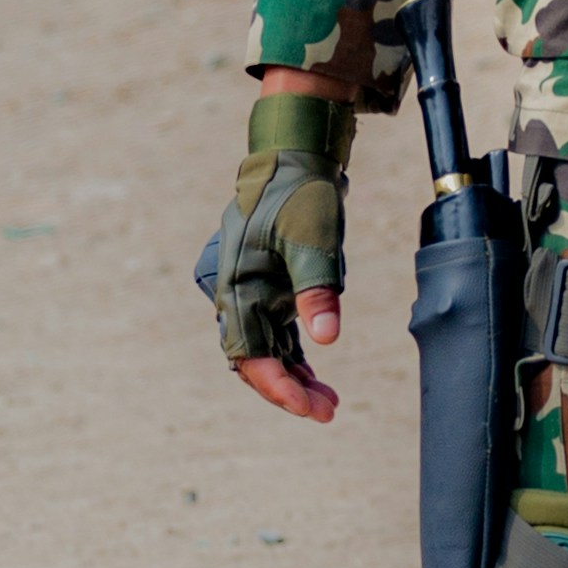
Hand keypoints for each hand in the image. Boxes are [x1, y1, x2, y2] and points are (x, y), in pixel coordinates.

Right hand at [202, 86, 355, 421]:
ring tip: (329, 402)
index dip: (276, 385)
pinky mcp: (270, 288)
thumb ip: (317, 288)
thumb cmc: (300, 194)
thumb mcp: (313, 240)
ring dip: (294, 377)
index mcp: (238, 284)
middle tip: (327, 411)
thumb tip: (325, 339)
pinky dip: (296, 356)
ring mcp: (253, 292)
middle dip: (288, 389)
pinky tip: (317, 376)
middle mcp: (239, 293)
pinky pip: (277, 334)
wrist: (295, 157)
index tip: (307, 406)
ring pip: (268, 350)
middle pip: (256, 359)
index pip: (249, 353)